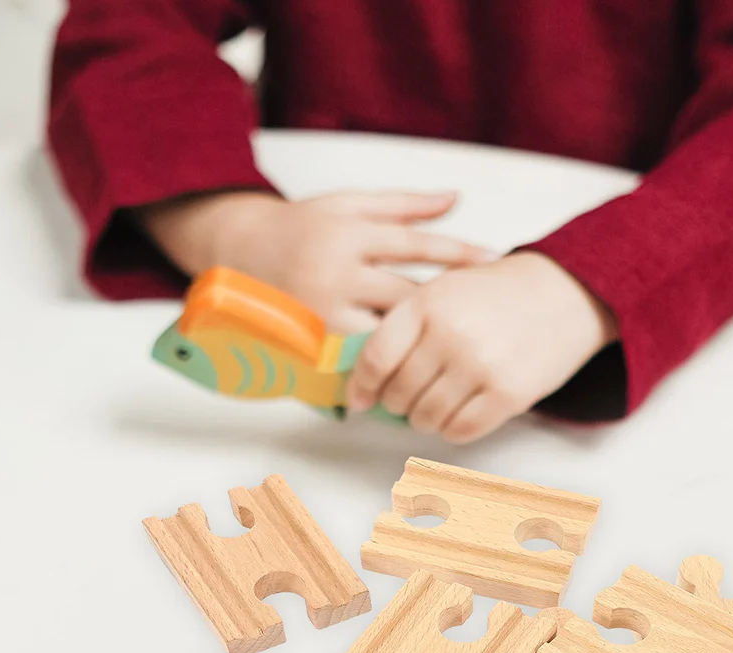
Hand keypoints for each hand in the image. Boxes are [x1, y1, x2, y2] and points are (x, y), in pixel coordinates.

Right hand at [136, 189, 496, 331]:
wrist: (238, 251)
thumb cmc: (301, 226)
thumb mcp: (347, 203)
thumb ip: (403, 204)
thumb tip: (456, 199)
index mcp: (348, 232)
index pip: (414, 244)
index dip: (458, 253)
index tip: (495, 261)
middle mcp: (335, 273)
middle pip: (404, 296)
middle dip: (445, 310)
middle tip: (486, 319)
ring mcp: (321, 312)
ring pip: (383, 335)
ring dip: (420, 345)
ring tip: (458, 352)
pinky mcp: (308, 342)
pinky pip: (356, 360)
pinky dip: (386, 367)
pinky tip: (415, 374)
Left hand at [345, 252, 616, 442]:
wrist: (566, 292)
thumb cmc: (498, 294)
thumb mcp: (445, 289)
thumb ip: (406, 325)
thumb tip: (365, 379)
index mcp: (427, 303)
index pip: (376, 358)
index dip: (363, 386)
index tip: (362, 398)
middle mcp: (450, 335)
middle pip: (398, 394)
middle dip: (397, 403)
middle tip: (408, 398)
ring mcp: (479, 366)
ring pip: (426, 418)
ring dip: (424, 420)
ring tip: (435, 406)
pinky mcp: (507, 394)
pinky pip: (460, 431)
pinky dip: (452, 429)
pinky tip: (460, 413)